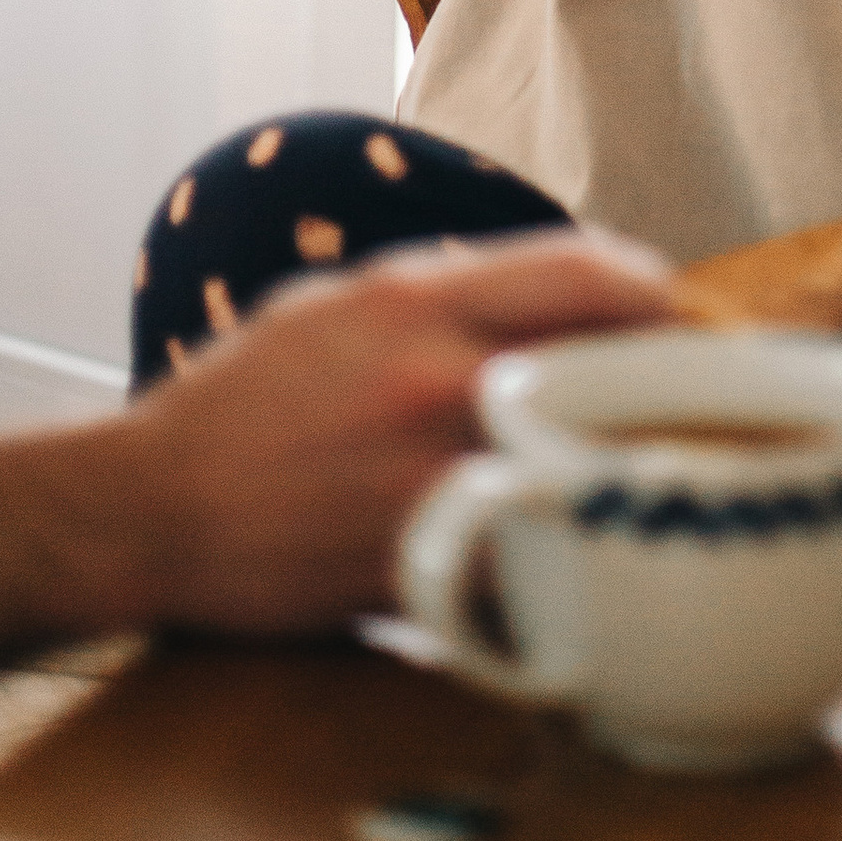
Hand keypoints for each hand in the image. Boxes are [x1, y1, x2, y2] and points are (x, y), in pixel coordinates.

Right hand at [101, 229, 678, 632]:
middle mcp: (435, 381)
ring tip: (650, 471)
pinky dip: (566, 547)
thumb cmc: (244, 401)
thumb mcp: (340, 303)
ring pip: (584, 466)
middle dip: (666, 386)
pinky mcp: (420, 566)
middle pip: (610, 370)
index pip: (590, 274)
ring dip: (626, 467)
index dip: (658, 294)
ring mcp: (431, 478)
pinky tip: (579, 546)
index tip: (681, 315)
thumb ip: (447, 290)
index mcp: (418, 300)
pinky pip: (530, 554)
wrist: (147, 510)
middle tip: (693, 401)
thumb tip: (558, 292)